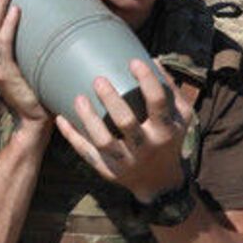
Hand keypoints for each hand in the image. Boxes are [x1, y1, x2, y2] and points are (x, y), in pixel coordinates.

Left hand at [55, 59, 195, 202]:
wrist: (160, 183)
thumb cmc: (169, 140)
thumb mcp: (181, 118)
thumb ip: (169, 89)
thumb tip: (151, 59)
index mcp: (165, 130)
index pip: (158, 103)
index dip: (147, 81)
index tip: (133, 61)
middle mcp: (146, 147)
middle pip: (126, 123)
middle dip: (111, 100)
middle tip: (98, 79)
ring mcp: (126, 161)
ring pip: (103, 141)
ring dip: (88, 119)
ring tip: (78, 98)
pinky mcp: (108, 170)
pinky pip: (87, 153)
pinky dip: (72, 136)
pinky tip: (61, 118)